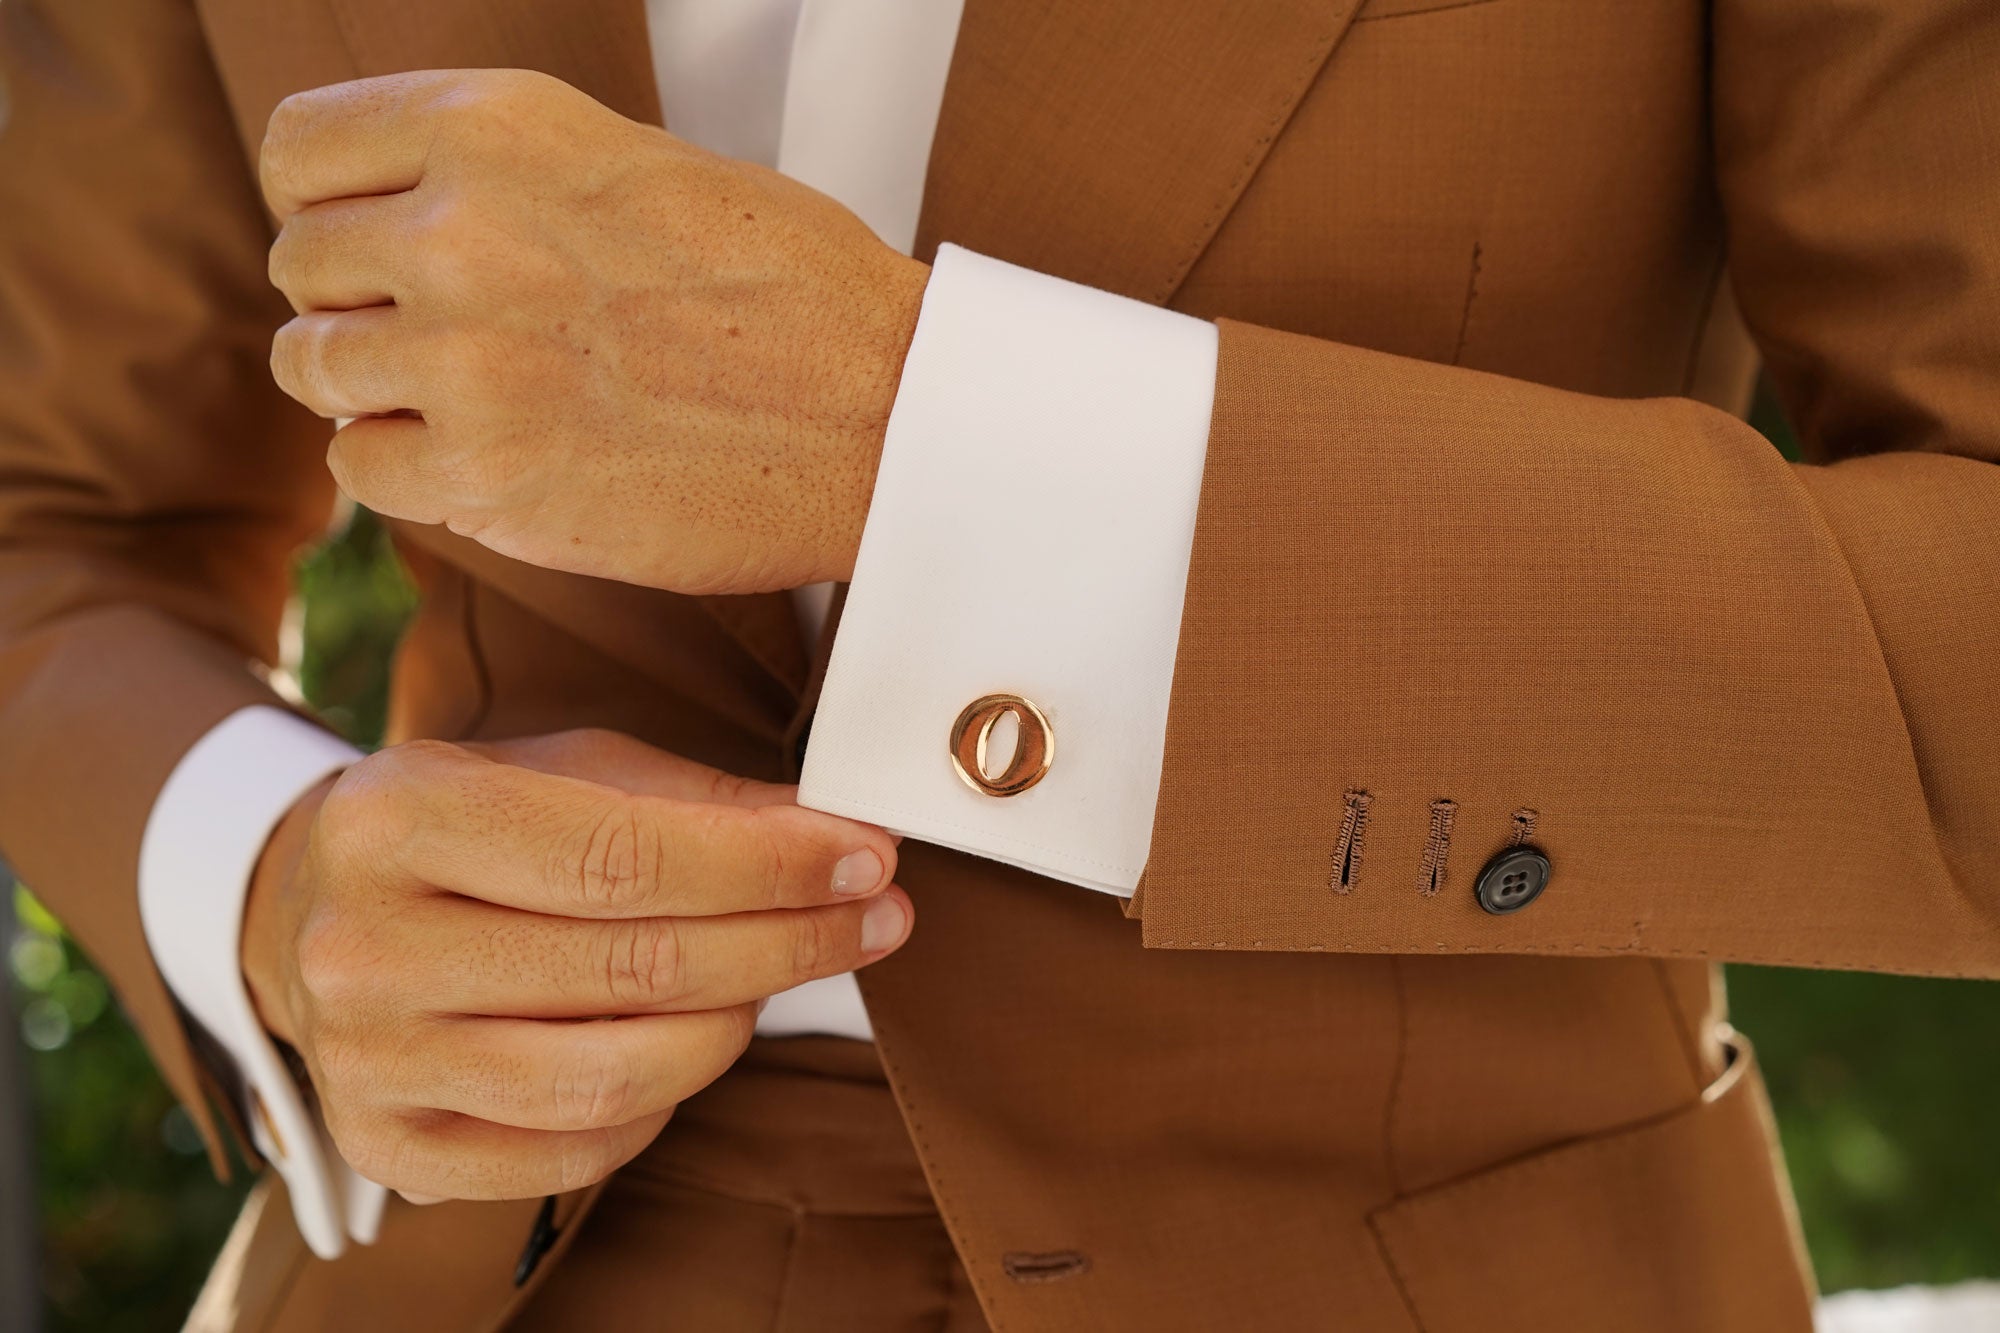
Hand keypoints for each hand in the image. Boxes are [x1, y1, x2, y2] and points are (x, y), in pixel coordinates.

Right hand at [241, 729, 910, 1199]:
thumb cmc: (467, 826)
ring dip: (739, 1024)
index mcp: (396, 817)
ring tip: (786, 972)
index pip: (622, 856)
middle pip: (632, 967)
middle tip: (878, 915)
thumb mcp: (561, 767)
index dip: (767, 864)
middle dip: (788, 940)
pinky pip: (578, 1150)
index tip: (867, 856)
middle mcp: (362, 946)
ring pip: (614, 1076)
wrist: (309, 912)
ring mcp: (367, 1061)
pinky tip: (699, 1039)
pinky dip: (667, 1101)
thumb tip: (837, 836)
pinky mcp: (392, 1148)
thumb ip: (694, 799)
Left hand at [261, 69, 929, 594]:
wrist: (888, 414)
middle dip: (358, 302)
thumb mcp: (641, 165)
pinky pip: (361, 467)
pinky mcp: (487, 477)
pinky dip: (409, 469)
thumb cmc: (793, 290)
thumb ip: (506, 178)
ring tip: (471, 399)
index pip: (300, 149)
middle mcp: (461, 231)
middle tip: (445, 335)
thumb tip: (400, 219)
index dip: (329, 202)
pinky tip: (489, 458)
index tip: (370, 242)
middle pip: (301, 265)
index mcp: (499, 125)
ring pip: (315, 369)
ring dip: (376, 388)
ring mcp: (466, 360)